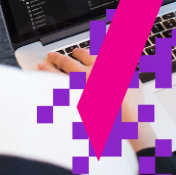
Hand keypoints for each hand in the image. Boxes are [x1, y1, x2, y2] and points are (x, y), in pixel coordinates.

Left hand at [38, 50, 156, 151]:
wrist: (126, 122)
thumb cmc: (132, 105)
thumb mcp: (134, 84)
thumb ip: (127, 73)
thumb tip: (126, 70)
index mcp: (102, 67)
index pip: (87, 54)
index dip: (80, 52)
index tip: (76, 52)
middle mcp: (87, 74)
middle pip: (68, 61)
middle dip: (59, 57)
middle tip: (53, 55)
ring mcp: (77, 88)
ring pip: (56, 74)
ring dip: (48, 67)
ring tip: (42, 64)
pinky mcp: (72, 101)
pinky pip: (54, 91)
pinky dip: (47, 86)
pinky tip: (41, 85)